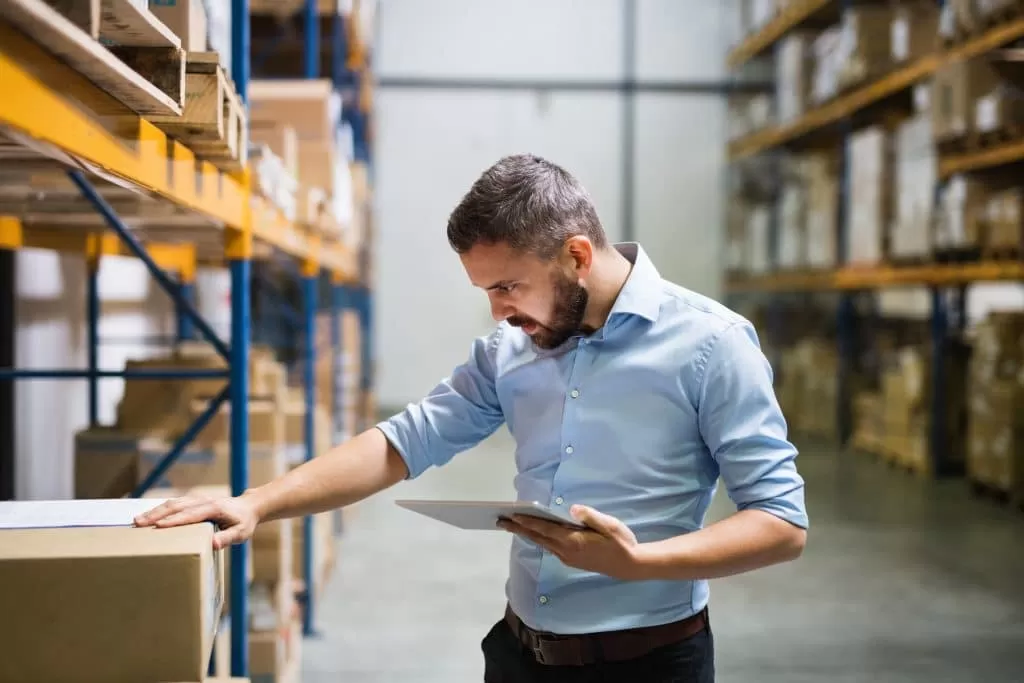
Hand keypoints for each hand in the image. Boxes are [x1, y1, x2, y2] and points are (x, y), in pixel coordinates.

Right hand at [133, 492, 259, 549]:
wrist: (249, 507)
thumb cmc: (244, 522)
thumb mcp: (241, 533)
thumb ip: (227, 538)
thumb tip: (213, 544)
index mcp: (214, 508)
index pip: (190, 515)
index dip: (174, 520)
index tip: (157, 526)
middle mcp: (203, 501)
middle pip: (176, 506)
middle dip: (156, 514)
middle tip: (138, 523)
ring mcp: (198, 500)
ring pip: (173, 503)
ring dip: (155, 511)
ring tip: (138, 520)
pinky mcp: (194, 501)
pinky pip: (175, 504)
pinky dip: (161, 509)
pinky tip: (150, 516)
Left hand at [498, 504, 644, 580]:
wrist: (630, 565)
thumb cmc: (621, 542)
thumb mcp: (609, 525)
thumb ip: (590, 516)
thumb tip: (571, 508)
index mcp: (573, 541)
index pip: (545, 529)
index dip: (527, 522)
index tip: (512, 515)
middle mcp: (566, 552)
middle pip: (538, 538)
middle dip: (518, 529)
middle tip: (500, 521)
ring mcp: (568, 558)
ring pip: (542, 544)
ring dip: (527, 534)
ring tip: (513, 525)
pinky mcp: (572, 560)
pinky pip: (550, 547)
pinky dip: (539, 539)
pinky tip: (535, 534)